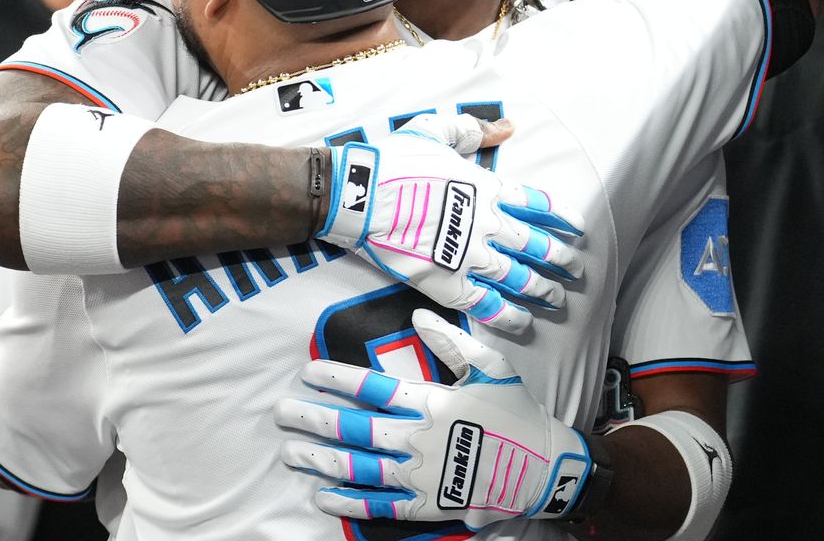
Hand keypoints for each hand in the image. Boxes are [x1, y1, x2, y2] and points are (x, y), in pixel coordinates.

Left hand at [278, 310, 597, 526]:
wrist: (543, 468)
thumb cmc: (517, 412)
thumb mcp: (492, 367)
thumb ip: (453, 341)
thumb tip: (418, 317)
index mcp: (431, 401)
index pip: (372, 386)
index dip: (336, 378)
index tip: (308, 372)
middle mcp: (418, 439)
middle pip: (353, 427)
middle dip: (313, 418)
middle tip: (281, 411)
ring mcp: (419, 475)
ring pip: (357, 466)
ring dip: (320, 458)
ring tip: (291, 451)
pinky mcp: (425, 505)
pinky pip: (378, 506)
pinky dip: (347, 502)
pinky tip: (322, 496)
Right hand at [316, 114, 581, 333]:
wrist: (360, 195)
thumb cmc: (393, 161)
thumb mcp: (434, 131)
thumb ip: (472, 130)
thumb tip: (508, 128)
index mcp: (486, 187)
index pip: (536, 204)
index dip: (560, 216)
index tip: (577, 227)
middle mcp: (486, 223)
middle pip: (534, 244)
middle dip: (559, 258)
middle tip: (575, 270)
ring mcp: (469, 255)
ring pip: (517, 276)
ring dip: (541, 289)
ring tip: (556, 299)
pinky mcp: (447, 282)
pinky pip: (486, 304)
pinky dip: (507, 314)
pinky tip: (522, 321)